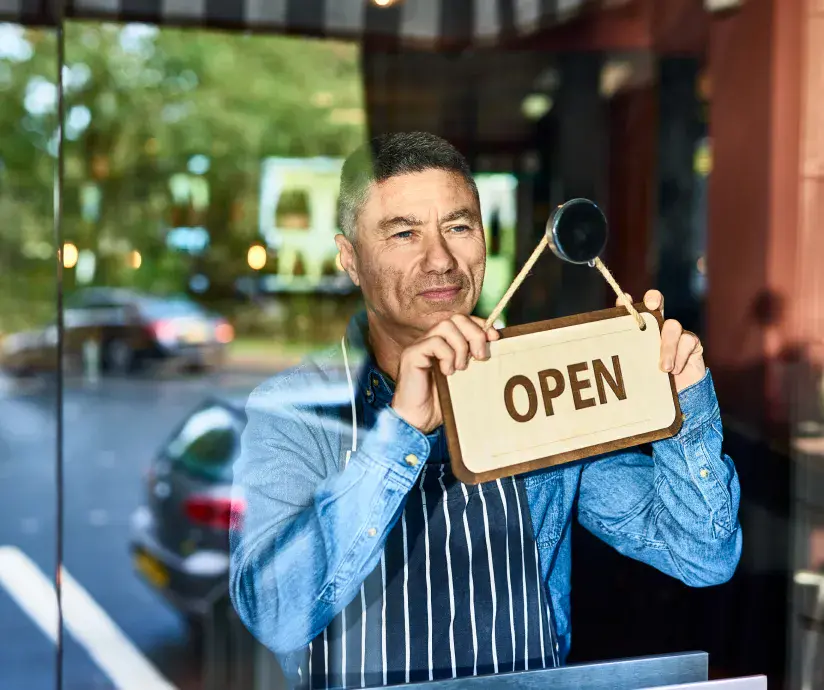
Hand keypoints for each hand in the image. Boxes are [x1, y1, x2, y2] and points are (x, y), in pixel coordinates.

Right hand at [392, 314, 500, 432]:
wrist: (419, 420)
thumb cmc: (442, 402)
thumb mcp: (466, 378)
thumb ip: (476, 361)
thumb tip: (497, 347)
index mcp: (446, 343)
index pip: (464, 320)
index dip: (481, 325)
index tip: (495, 338)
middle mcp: (432, 340)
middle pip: (456, 318)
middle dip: (474, 334)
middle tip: (481, 357)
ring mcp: (420, 346)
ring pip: (445, 326)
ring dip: (460, 346)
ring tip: (461, 368)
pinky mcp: (412, 354)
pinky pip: (434, 343)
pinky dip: (447, 356)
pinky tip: (447, 372)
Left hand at [617, 290, 705, 391]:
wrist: (677, 398)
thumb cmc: (651, 384)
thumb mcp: (634, 372)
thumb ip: (623, 360)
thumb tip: (601, 355)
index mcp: (639, 333)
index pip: (631, 312)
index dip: (627, 303)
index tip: (624, 300)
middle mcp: (657, 327)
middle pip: (655, 302)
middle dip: (653, 299)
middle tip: (651, 305)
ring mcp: (676, 333)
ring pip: (672, 326)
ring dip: (667, 346)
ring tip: (664, 368)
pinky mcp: (692, 343)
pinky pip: (688, 340)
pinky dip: (680, 356)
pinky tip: (675, 370)